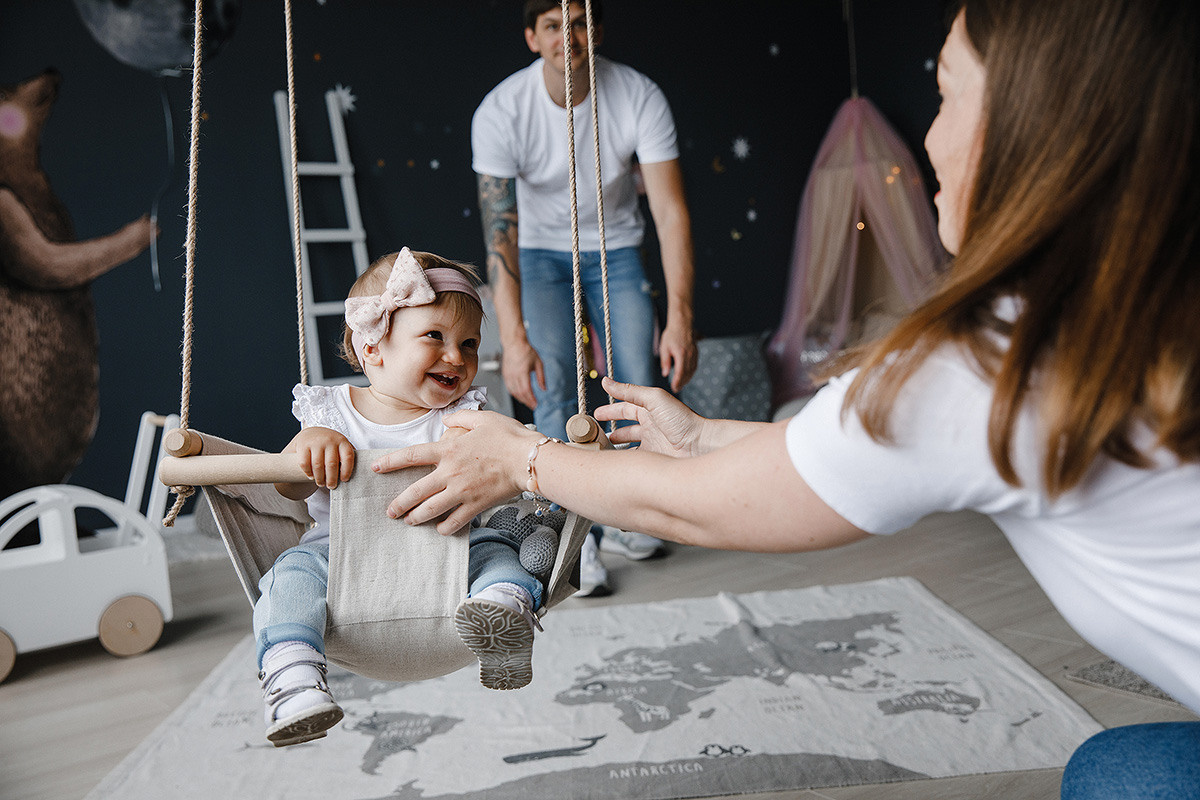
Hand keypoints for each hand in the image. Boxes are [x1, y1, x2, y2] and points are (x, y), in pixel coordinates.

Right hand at [291, 427, 354, 488]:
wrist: (312, 433)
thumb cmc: (330, 445)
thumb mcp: (341, 447)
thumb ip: (346, 458)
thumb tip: (354, 476)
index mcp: (342, 441)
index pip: (347, 457)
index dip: (347, 471)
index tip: (344, 480)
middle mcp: (329, 440)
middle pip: (332, 464)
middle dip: (332, 479)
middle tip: (331, 486)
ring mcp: (316, 442)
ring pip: (318, 466)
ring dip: (320, 478)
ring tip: (321, 484)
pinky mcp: (303, 446)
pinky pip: (305, 463)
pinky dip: (308, 473)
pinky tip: (311, 476)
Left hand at [372, 410, 537, 533]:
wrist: (529, 459)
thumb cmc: (509, 437)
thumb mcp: (483, 419)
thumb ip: (461, 418)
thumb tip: (447, 420)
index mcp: (449, 450)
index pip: (411, 456)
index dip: (390, 462)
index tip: (376, 468)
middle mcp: (450, 473)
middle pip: (416, 492)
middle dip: (399, 504)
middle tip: (390, 512)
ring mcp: (462, 492)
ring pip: (430, 510)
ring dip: (416, 518)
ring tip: (409, 522)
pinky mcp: (476, 506)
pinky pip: (454, 522)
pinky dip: (445, 527)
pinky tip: (441, 529)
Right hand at [501, 339, 545, 409]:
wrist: (514, 343)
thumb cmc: (526, 351)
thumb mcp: (538, 363)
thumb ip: (541, 377)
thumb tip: (544, 389)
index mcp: (522, 372)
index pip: (526, 390)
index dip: (531, 399)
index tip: (536, 404)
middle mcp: (514, 375)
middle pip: (520, 393)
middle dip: (527, 401)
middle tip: (533, 406)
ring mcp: (508, 375)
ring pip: (513, 392)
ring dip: (520, 399)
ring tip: (527, 402)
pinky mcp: (505, 375)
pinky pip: (509, 388)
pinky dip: (515, 394)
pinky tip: (520, 395)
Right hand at [594, 376, 705, 456]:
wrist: (699, 445)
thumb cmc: (681, 419)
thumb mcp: (653, 399)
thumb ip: (629, 391)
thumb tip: (606, 381)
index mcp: (650, 409)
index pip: (626, 407)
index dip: (611, 410)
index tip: (595, 414)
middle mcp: (650, 426)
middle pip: (625, 427)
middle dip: (610, 429)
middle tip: (594, 433)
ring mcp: (651, 444)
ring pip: (628, 444)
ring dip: (615, 446)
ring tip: (601, 448)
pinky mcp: (653, 459)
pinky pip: (634, 459)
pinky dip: (624, 460)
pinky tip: (614, 461)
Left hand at [658, 320, 697, 391]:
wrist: (682, 324)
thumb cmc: (671, 335)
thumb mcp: (664, 348)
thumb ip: (665, 362)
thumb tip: (665, 374)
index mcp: (681, 354)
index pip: (680, 372)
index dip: (677, 382)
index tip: (674, 388)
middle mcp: (690, 355)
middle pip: (687, 373)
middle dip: (682, 383)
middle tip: (676, 389)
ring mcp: (694, 354)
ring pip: (692, 370)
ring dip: (687, 379)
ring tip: (681, 385)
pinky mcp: (696, 353)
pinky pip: (695, 366)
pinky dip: (691, 373)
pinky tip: (686, 376)